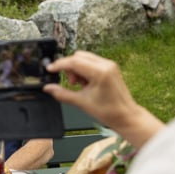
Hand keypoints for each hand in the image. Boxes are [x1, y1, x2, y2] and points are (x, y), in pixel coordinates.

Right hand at [43, 51, 163, 147]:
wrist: (126, 116)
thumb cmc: (109, 111)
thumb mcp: (81, 102)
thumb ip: (62, 94)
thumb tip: (48, 88)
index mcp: (100, 72)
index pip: (74, 61)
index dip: (59, 65)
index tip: (50, 69)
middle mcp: (106, 65)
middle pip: (78, 56)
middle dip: (69, 67)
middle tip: (70, 83)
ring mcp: (109, 65)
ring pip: (84, 58)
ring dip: (76, 68)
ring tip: (79, 85)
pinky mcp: (110, 67)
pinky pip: (92, 62)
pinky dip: (84, 70)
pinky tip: (85, 83)